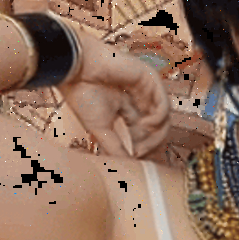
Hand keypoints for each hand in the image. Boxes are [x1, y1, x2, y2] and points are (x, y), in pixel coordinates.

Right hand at [61, 34, 169, 158]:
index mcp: (126, 109)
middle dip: (152, 145)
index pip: (143, 133)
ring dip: (154, 135)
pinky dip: (158, 118)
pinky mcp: (150, 79)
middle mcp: (138, 99)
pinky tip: (146, 125)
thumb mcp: (101, 129)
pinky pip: (163, 104)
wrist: (75, 71)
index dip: (144, 149)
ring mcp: (146, 89)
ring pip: (163, 118)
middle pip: (157, 128)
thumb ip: (116, 148)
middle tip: (141, 156)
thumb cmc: (83, 95)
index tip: (141, 164)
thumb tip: (127, 168)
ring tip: (141, 144)